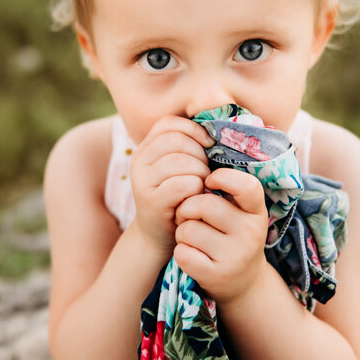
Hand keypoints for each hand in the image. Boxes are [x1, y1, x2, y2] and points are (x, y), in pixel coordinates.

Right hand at [130, 116, 213, 256]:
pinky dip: (196, 188)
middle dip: (200, 154)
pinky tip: (197, 196)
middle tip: (207, 172)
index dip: (194, 130)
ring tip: (204, 185)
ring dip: (201, 172)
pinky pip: (181, 184)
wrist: (158, 236)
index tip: (209, 146)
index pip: (169, 124)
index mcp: (146, 147)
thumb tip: (219, 125)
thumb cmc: (178, 197)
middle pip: (177, 141)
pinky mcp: (150, 201)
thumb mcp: (179, 167)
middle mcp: (139, 160)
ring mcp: (142, 181)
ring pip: (181, 161)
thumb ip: (190, 146)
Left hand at [173, 167, 268, 304]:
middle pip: (202, 205)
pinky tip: (193, 255)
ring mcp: (235, 256)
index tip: (209, 181)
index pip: (246, 186)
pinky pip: (182, 253)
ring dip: (182, 232)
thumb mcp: (240, 211)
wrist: (243, 283)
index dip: (222, 178)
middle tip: (190, 216)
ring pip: (187, 229)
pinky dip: (180, 252)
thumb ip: (226, 187)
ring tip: (193, 237)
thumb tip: (199, 150)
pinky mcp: (217, 275)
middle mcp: (251, 233)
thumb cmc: (232, 234)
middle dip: (187, 208)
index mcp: (256, 211)